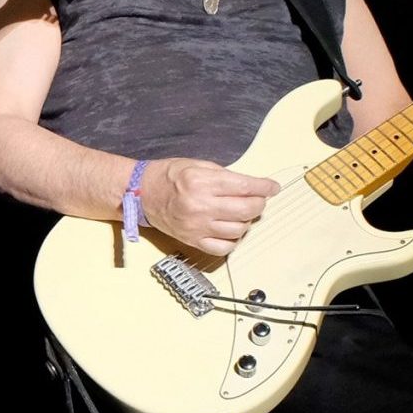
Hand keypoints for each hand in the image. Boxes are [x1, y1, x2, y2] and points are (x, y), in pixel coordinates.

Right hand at [137, 158, 280, 256]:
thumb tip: (251, 186)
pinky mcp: (192, 240)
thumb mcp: (196, 164)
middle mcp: (200, 205)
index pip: (245, 187)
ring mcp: (196, 226)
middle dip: (259, 203)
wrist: (140, 194)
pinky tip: (231, 229)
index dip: (265, 187)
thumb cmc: (167, 177)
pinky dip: (234, 240)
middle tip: (258, 199)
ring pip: (239, 229)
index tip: (273, 187)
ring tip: (242, 213)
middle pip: (246, 209)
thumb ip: (224, 175)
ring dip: (248, 221)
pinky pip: (224, 247)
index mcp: (201, 182)